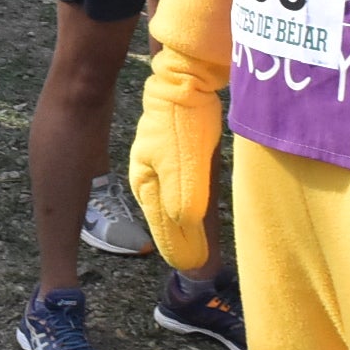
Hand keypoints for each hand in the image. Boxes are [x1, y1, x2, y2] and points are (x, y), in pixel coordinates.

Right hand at [126, 54, 226, 274]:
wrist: (185, 79)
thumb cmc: (182, 122)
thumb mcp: (182, 168)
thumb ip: (182, 205)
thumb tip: (185, 242)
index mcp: (146, 185)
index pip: (164, 229)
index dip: (181, 250)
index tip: (197, 270)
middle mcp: (150, 180)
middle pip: (167, 220)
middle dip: (181, 243)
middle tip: (201, 267)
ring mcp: (163, 166)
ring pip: (175, 207)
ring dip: (188, 228)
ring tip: (203, 250)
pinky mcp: (178, 155)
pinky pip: (184, 191)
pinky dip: (193, 208)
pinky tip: (201, 215)